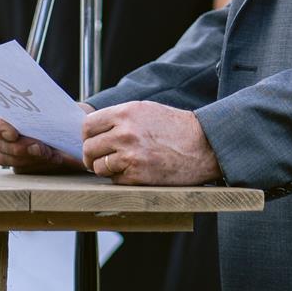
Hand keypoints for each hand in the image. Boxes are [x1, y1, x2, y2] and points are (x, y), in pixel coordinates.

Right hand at [0, 104, 90, 172]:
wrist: (72, 130)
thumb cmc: (60, 114)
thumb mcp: (56, 106)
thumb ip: (46, 107)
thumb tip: (44, 109)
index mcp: (3, 112)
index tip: (14, 134)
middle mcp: (0, 132)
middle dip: (19, 146)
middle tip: (40, 147)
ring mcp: (6, 150)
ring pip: (4, 158)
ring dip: (28, 157)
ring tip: (50, 153)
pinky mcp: (17, 164)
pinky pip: (19, 169)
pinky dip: (36, 165)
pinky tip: (53, 159)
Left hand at [81, 102, 221, 185]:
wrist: (204, 145)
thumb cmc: (175, 127)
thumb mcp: (146, 110)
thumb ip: (119, 117)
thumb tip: (92, 129)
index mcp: (126, 113)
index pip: (87, 126)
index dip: (88, 136)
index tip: (94, 141)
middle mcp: (125, 133)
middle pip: (89, 148)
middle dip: (94, 155)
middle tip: (103, 158)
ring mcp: (130, 155)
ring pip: (98, 166)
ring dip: (105, 168)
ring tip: (120, 165)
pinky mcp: (137, 176)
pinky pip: (114, 180)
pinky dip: (120, 178)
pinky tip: (135, 171)